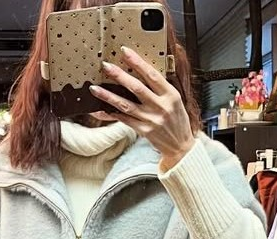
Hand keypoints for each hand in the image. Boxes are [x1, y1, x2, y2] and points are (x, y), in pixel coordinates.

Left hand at [91, 47, 195, 169]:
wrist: (181, 147)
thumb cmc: (178, 121)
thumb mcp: (175, 101)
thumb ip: (160, 88)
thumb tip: (142, 72)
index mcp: (170, 95)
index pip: (152, 75)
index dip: (137, 62)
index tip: (125, 51)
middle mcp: (161, 107)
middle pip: (136, 88)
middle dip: (119, 76)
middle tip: (106, 66)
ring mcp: (151, 120)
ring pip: (126, 105)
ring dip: (109, 96)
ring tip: (95, 88)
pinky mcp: (144, 131)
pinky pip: (124, 120)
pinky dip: (111, 115)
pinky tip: (99, 110)